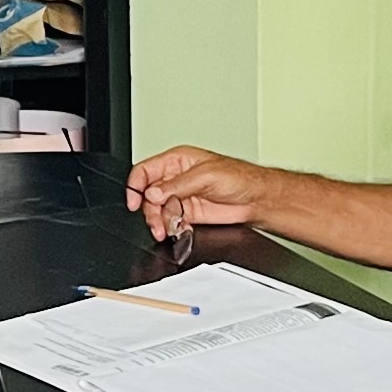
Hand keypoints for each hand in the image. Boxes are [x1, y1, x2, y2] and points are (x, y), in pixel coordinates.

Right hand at [126, 146, 272, 241]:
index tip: (134, 202)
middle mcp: (176, 179)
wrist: (256, 199)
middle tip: (157, 222)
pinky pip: (171, 222)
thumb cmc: (239, 177)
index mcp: (177, 161)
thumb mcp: (206, 175)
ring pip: (158, 211)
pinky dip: (172, 229)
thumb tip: (153, 193)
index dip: (136, 186)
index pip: (145, 171)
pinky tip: (179, 230)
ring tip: (167, 229)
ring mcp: (181, 197)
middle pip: (148, 195)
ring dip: (159, 222)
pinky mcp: (188, 214)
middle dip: (150, 211)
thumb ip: (178, 185)